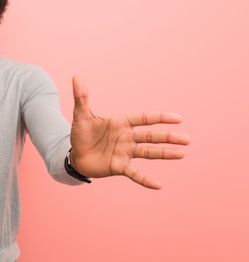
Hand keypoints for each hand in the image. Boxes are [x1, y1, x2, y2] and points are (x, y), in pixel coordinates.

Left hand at [69, 75, 190, 188]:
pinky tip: (158, 185)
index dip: (160, 118)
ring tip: (181, 154)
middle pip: (151, 136)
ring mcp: (124, 153)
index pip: (144, 119)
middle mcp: (127, 138)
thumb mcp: (81, 115)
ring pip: (148, 152)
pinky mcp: (118, 167)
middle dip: (168, 137)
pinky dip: (145, 179)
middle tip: (187, 139)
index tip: (177, 118)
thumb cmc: (81, 134)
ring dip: (164, 153)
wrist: (74, 154)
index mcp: (121, 123)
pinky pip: (134, 174)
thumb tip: (77, 76)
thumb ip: (81, 97)